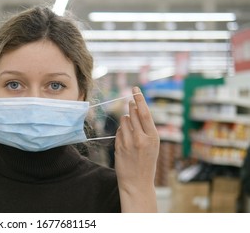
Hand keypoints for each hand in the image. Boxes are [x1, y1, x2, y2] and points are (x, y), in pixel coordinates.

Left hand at [114, 86, 158, 211]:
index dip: (139, 99)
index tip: (135, 88)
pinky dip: (121, 131)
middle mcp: (141, 138)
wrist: (137, 182)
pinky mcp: (119, 146)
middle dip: (131, 105)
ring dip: (125, 120)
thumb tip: (135, 109)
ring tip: (131, 130)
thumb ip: (146, 128)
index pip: (145, 113)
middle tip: (130, 100)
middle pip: (133, 113)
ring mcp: (129, 142)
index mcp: (153, 137)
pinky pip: (118, 131)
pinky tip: (126, 140)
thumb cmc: (146, 162)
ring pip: (123, 120)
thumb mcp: (153, 145)